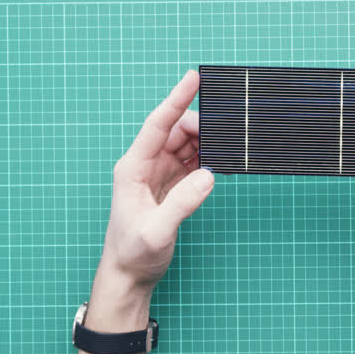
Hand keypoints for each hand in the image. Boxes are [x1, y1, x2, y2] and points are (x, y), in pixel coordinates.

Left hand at [94, 71, 214, 308]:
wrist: (128, 275)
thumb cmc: (133, 253)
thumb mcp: (157, 232)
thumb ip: (182, 203)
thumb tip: (208, 174)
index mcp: (132, 168)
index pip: (157, 125)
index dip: (175, 100)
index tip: (193, 78)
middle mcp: (143, 165)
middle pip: (174, 130)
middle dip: (201, 127)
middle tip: (226, 133)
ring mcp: (156, 174)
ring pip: (184, 144)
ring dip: (205, 142)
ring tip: (226, 145)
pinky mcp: (169, 186)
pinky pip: (190, 161)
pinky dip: (206, 157)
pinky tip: (219, 160)